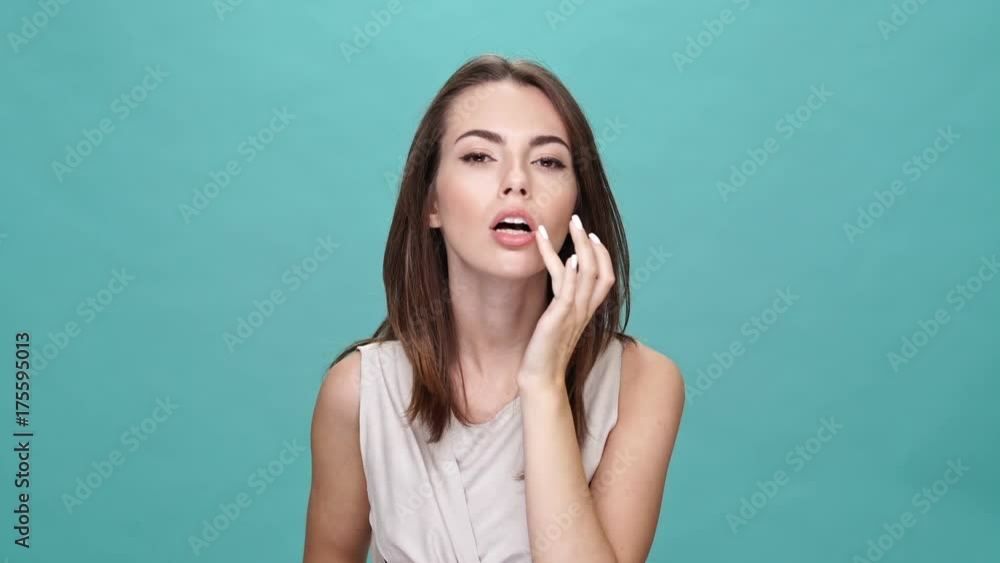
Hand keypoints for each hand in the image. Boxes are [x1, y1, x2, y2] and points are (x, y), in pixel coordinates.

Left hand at [516, 213, 614, 392]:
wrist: (541, 377)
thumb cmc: (546, 349)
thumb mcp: (557, 320)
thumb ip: (562, 300)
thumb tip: (559, 278)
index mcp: (587, 310)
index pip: (606, 277)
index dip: (602, 254)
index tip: (591, 234)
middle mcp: (585, 310)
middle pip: (599, 269)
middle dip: (589, 241)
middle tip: (577, 219)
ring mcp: (573, 314)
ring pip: (586, 274)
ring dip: (578, 246)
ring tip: (569, 225)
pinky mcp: (559, 319)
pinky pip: (568, 292)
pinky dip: (569, 273)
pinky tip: (567, 258)